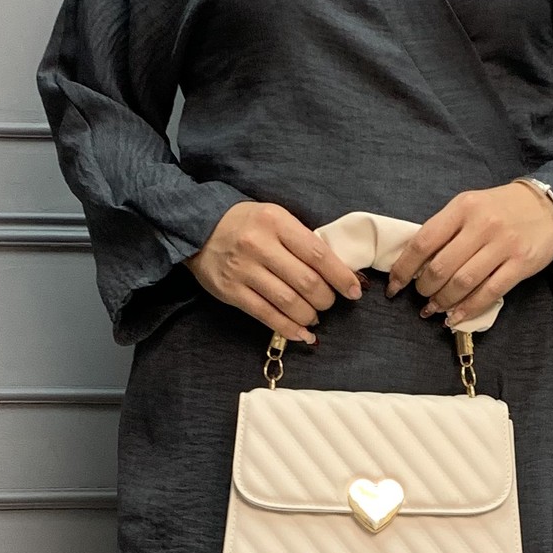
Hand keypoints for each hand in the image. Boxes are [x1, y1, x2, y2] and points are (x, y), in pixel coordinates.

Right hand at [186, 202, 361, 342]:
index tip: (354, 290)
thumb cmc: (246, 223)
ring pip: (288, 302)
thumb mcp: (276, 218)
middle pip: (306, 282)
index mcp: (277, 222)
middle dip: (326, 299)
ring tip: (314, 317)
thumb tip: (336, 271)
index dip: (340, 277)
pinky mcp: (232, 291)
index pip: (318, 254)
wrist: (198, 228)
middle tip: (329, 303)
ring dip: (309, 316)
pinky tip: (302, 334)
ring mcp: (244, 270)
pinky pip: (267, 316)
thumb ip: (301, 241)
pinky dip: (289, 329)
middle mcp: (260, 245)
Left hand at [385, 182, 552, 326]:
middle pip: (441, 267)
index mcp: (463, 207)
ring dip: (443, 301)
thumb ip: (446, 229)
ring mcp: (503, 245)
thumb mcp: (470, 207)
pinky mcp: (520, 264)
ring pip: (463, 283)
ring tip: (436, 308)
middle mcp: (482, 224)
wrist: (547, 206)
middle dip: (424, 289)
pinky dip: (467, 309)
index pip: (423, 242)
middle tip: (422, 296)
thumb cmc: (501, 208)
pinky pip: (488, 293)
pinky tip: (456, 316)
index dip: (404, 268)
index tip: (395, 285)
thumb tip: (416, 264)